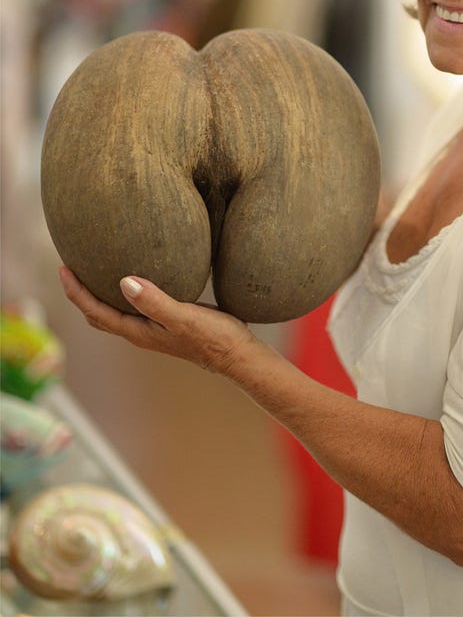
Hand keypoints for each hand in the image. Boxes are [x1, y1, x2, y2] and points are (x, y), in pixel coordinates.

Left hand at [58, 267, 256, 372]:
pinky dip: (123, 294)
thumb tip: (124, 282)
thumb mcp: (184, 317)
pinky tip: (136, 278)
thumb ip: (155, 301)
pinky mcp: (167, 323)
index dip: (76, 291)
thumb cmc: (214, 338)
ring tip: (95, 270)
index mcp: (138, 332)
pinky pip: (134, 308)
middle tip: (71, 268)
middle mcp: (141, 332)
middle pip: (98, 315)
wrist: (237, 354)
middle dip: (80, 294)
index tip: (63, 268)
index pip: (95, 312)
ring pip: (115, 313)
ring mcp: (154, 329)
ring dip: (99, 295)